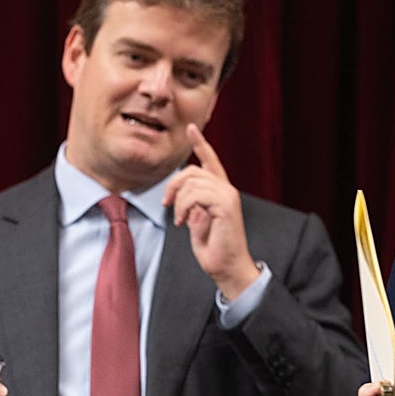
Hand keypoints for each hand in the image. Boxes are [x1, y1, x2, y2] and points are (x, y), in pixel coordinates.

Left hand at [162, 124, 259, 299]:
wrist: (228, 268)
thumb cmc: (214, 249)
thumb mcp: (197, 222)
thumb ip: (192, 205)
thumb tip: (184, 196)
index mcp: (220, 191)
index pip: (210, 161)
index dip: (200, 143)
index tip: (191, 128)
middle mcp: (227, 189)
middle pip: (193, 170)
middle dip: (173, 185)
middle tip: (166, 205)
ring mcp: (228, 196)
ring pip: (192, 182)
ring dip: (179, 202)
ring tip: (180, 220)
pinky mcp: (226, 205)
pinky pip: (196, 194)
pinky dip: (185, 207)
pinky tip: (185, 222)